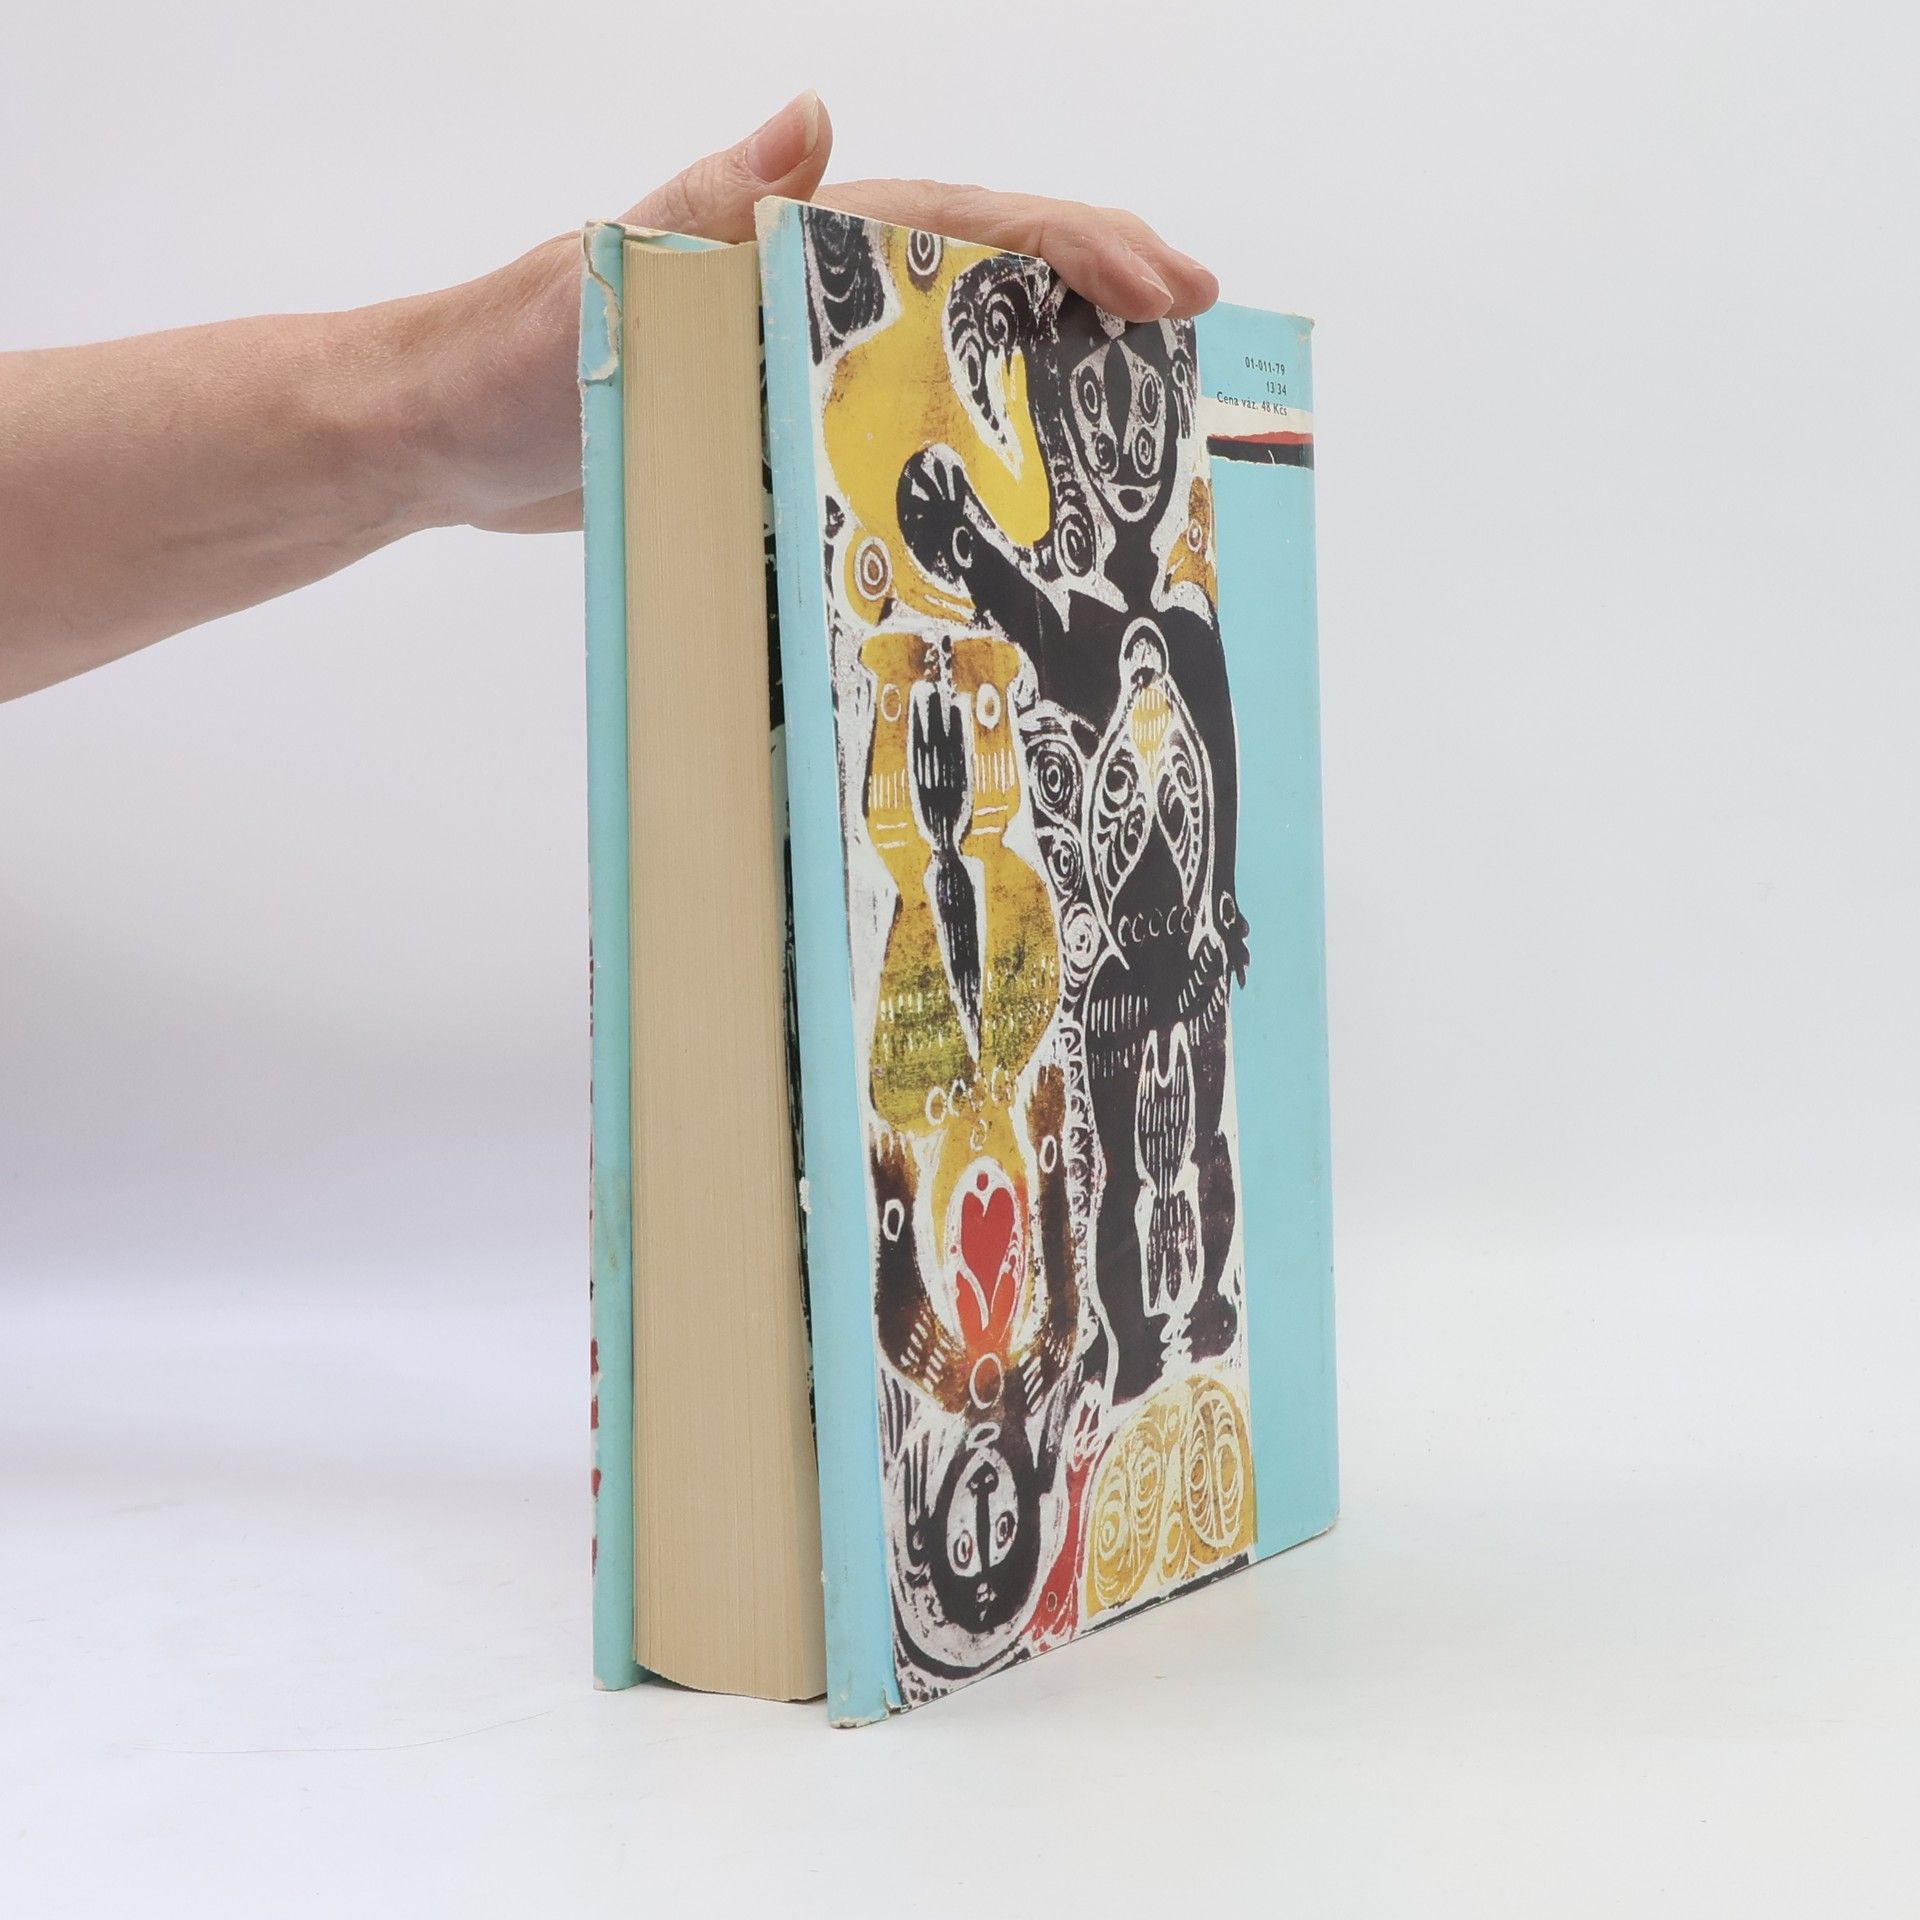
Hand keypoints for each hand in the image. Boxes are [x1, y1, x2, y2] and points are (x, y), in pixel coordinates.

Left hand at [401, 90, 1219, 534]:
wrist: (437, 436)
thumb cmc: (504, 355)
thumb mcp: (605, 279)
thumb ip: (705, 206)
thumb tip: (810, 117)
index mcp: (788, 238)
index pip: (959, 218)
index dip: (1070, 242)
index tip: (1162, 281)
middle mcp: (809, 289)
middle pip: (984, 268)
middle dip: (1097, 283)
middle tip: (1197, 318)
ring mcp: (799, 359)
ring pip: (956, 347)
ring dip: (1052, 362)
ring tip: (1146, 396)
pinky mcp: (777, 428)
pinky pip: (898, 428)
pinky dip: (968, 446)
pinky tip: (1017, 492)